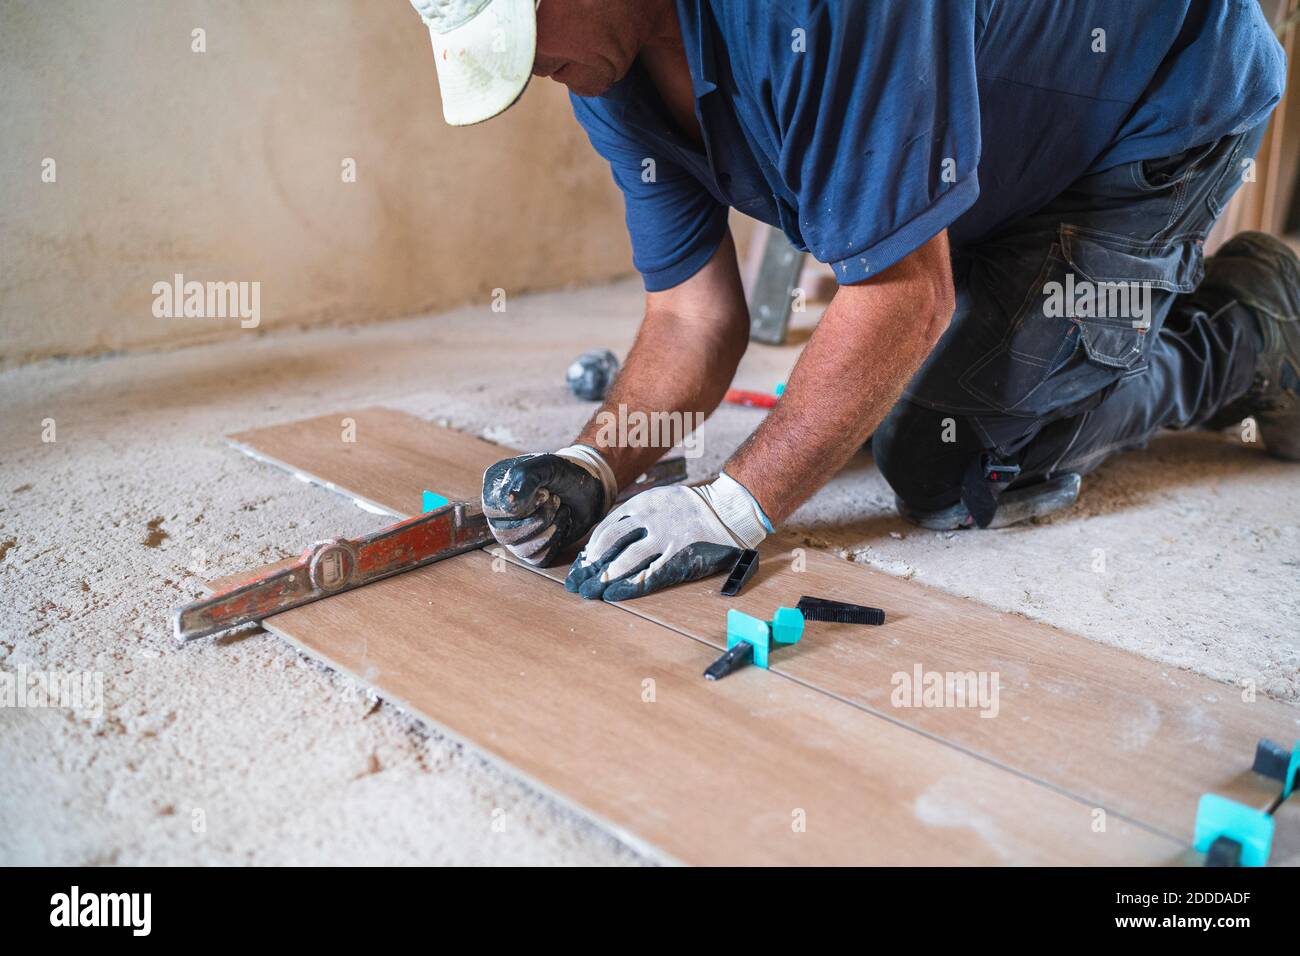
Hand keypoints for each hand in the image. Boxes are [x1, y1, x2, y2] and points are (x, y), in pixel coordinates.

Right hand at [481, 445, 615, 566]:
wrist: (589, 488)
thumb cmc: (563, 473)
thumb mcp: (545, 466)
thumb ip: (524, 479)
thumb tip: (507, 503)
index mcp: (495, 491)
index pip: (493, 510)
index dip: (522, 506)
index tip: (545, 492)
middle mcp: (500, 516)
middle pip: (505, 534)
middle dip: (539, 518)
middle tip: (556, 499)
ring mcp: (515, 536)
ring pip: (521, 549)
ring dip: (549, 529)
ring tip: (561, 509)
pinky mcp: (533, 550)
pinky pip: (538, 558)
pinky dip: (555, 542)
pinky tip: (562, 523)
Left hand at [565, 473, 770, 600]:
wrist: (725, 510)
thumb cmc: (689, 508)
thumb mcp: (659, 500)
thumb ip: (636, 515)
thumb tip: (610, 538)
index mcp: (643, 502)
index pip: (608, 525)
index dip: (593, 545)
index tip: (585, 559)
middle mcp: (650, 517)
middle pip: (612, 540)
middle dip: (594, 560)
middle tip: (583, 577)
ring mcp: (666, 535)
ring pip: (628, 557)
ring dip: (609, 574)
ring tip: (597, 587)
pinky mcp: (680, 552)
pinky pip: (652, 570)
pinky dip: (633, 583)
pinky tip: (618, 592)